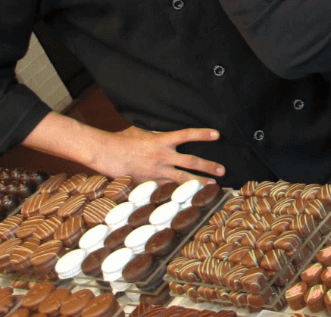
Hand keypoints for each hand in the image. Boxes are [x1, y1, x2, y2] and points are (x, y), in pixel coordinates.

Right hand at [90, 125, 226, 183]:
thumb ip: (157, 134)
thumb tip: (166, 132)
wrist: (107, 155)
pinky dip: (179, 193)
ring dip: (199, 183)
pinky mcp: (151, 184)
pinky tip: (189, 198)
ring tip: (213, 187)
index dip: (202, 134)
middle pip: (191, 162)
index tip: (217, 134)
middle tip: (223, 170)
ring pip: (183, 179)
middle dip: (208, 166)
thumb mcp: (142, 131)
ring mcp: (158, 172)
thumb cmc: (123, 140)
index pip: (186, 135)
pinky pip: (168, 189)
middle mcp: (163, 157)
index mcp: (161, 141)